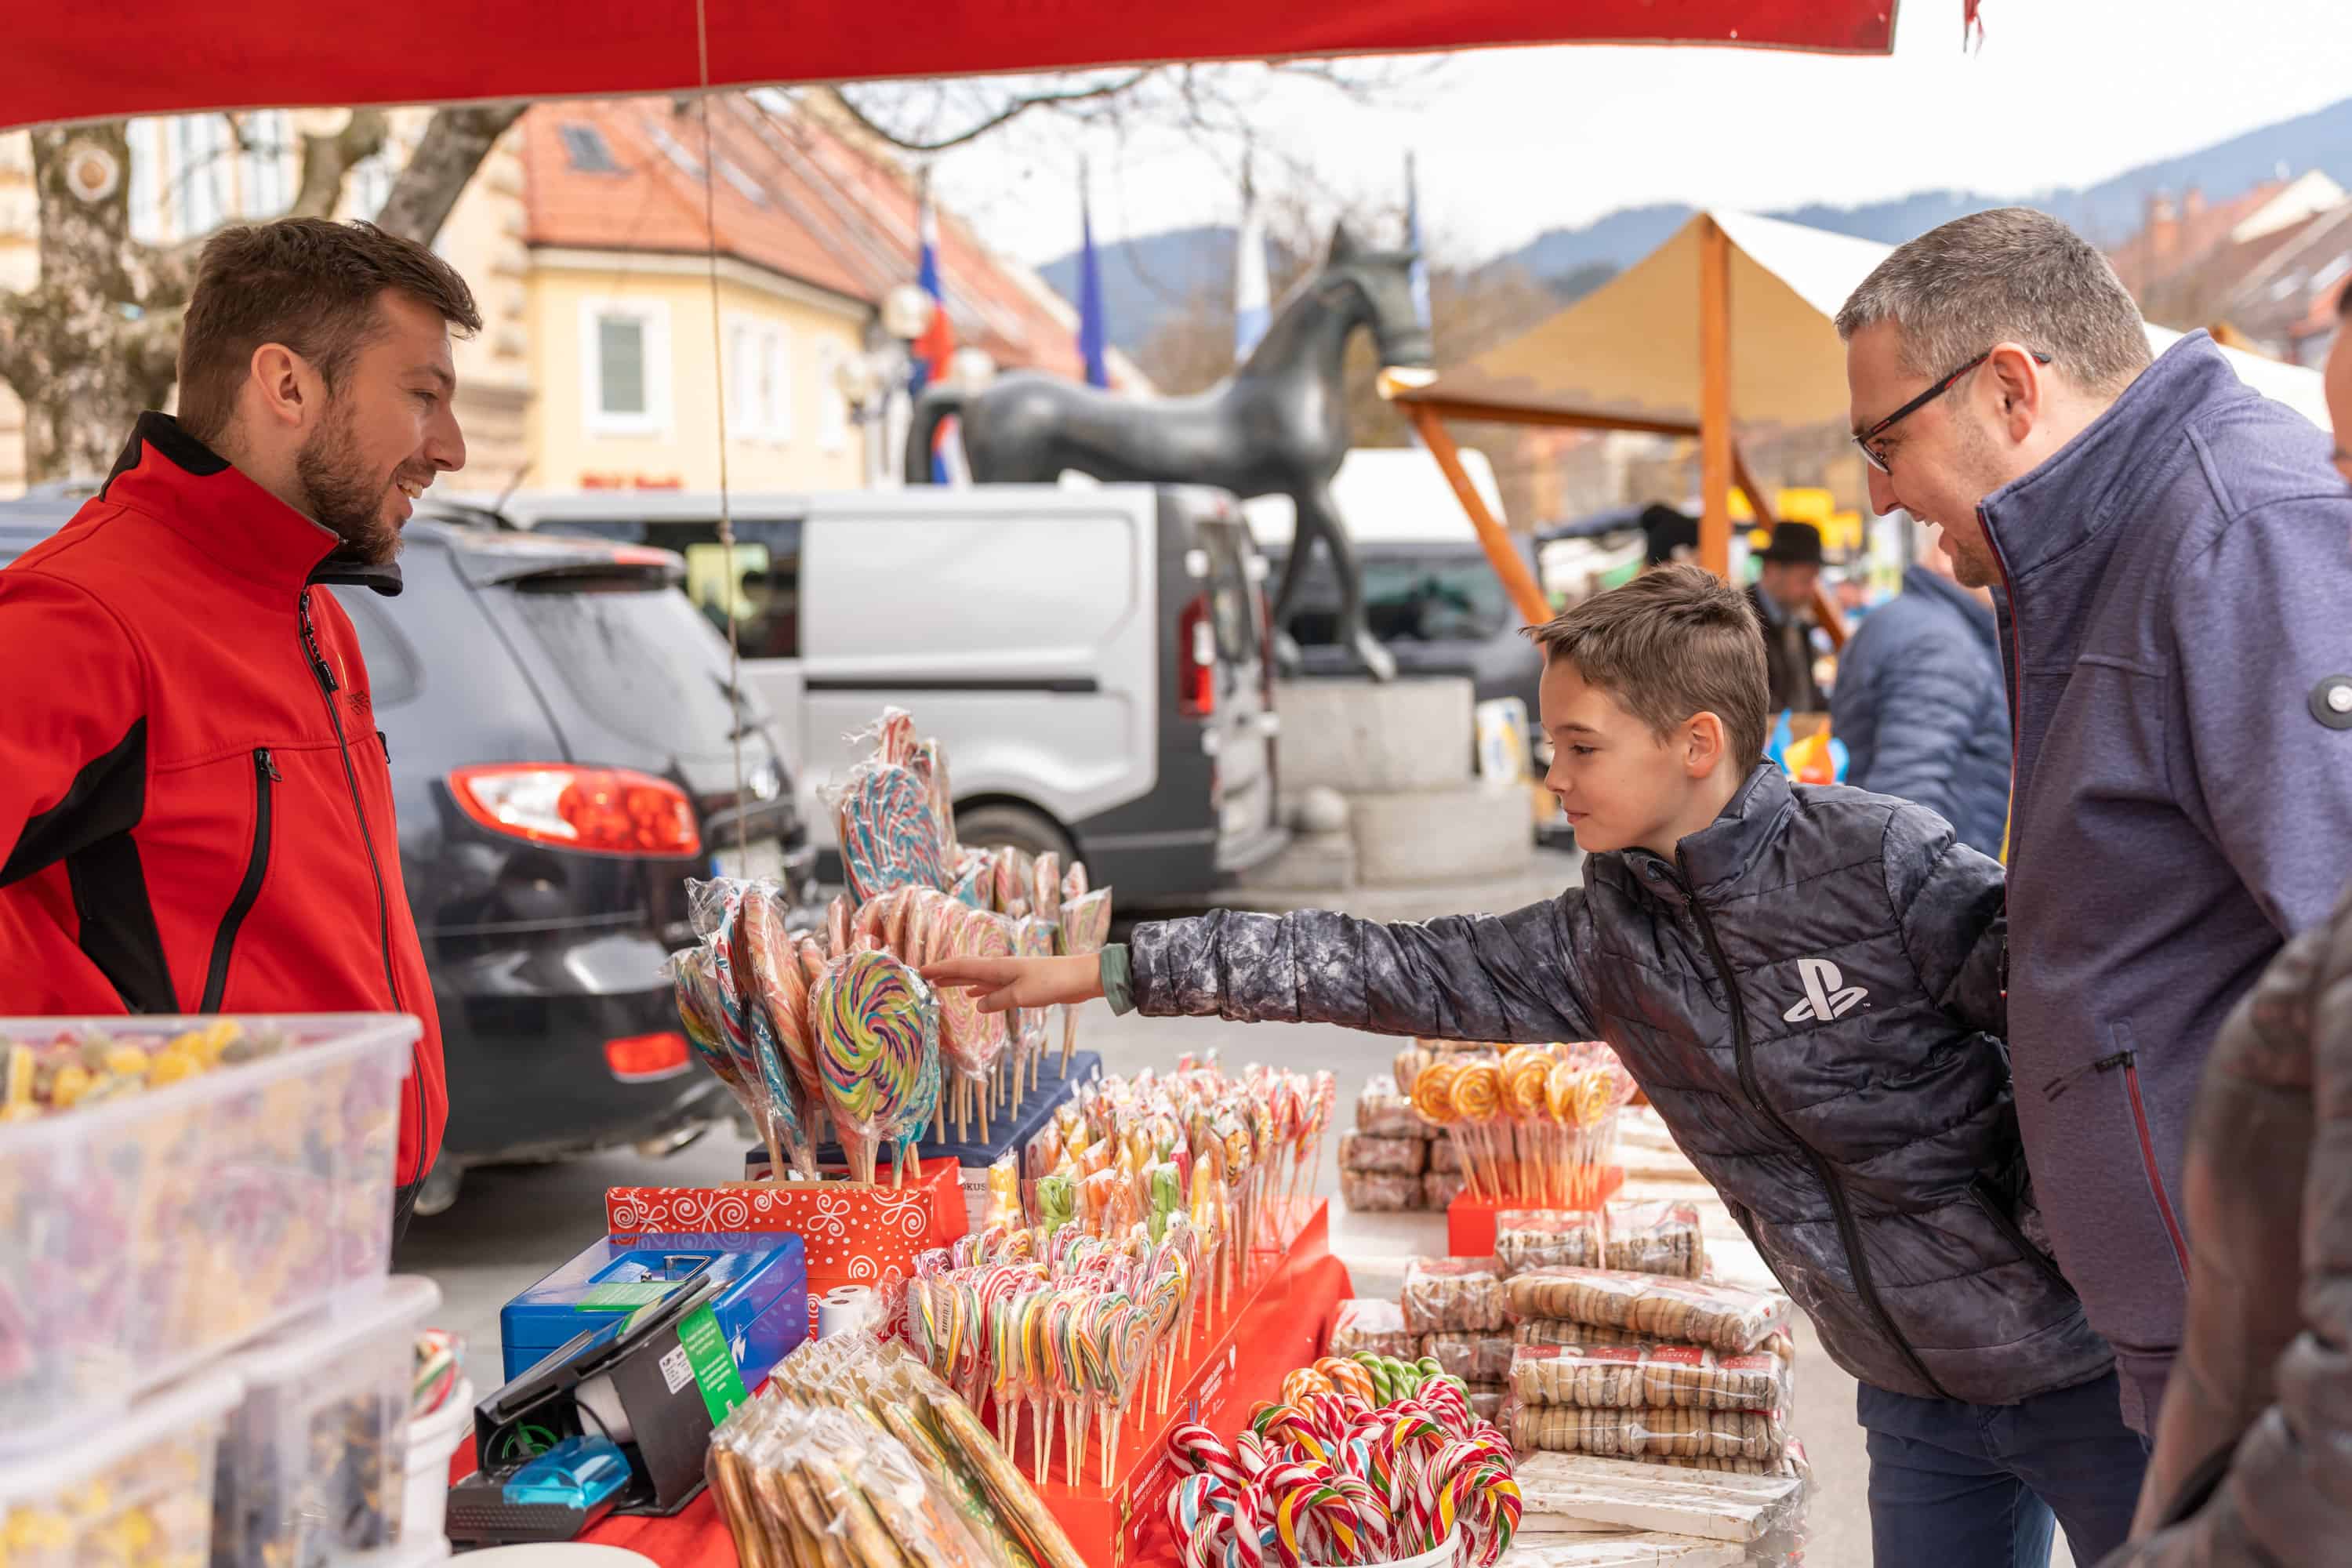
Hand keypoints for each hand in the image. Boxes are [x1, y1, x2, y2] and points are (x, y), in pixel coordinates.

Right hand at [920, 953, 1103, 1014]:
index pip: (961, 966)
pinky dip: (978, 990)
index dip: (940, 968)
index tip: (920, 971)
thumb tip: (976, 1005)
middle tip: (923, 978)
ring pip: (977, 978)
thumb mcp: (1021, 996)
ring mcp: (1010, 976)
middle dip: (944, 973)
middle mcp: (1000, 969)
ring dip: (958, 981)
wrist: (1080, 978)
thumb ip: (997, 1001)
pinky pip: (991, 986)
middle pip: (966, 969)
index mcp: (997, 967)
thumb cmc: (1052, 983)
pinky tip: (973, 997)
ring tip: (941, 985)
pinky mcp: (1020, 984)